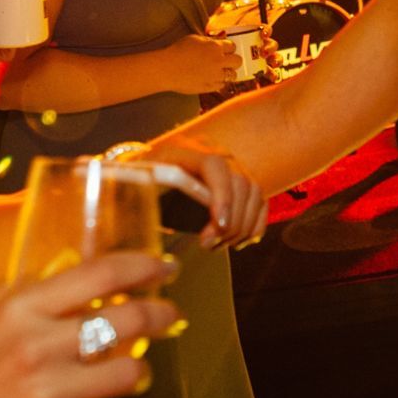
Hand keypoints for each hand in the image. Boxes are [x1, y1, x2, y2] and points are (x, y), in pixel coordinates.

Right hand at [0, 251, 179, 397]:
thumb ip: (25, 294)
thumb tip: (73, 271)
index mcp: (19, 309)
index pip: (101, 273)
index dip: (144, 267)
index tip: (164, 267)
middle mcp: (37, 346)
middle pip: (129, 319)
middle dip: (161, 314)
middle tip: (170, 315)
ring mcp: (47, 394)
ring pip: (128, 373)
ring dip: (134, 372)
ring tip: (124, 373)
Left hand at [136, 133, 270, 249]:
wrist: (151, 173)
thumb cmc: (142, 182)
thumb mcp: (137, 184)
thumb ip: (142, 194)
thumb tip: (148, 218)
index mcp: (184, 152)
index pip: (214, 165)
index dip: (221, 195)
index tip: (218, 224)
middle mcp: (214, 154)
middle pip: (239, 183)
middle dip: (230, 221)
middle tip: (208, 244)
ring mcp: (231, 168)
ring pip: (254, 194)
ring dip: (240, 227)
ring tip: (216, 244)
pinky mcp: (240, 185)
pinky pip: (260, 204)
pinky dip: (254, 226)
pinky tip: (237, 241)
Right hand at [162, 34, 240, 95]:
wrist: (167, 69)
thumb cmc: (178, 51)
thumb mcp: (195, 39)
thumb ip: (209, 40)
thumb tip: (218, 41)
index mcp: (215, 47)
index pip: (233, 46)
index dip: (230, 47)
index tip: (226, 49)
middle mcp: (219, 62)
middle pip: (238, 61)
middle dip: (234, 60)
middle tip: (227, 60)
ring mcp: (215, 76)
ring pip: (233, 75)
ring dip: (228, 72)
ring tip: (220, 71)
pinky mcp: (210, 87)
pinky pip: (222, 85)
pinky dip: (219, 82)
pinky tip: (212, 78)